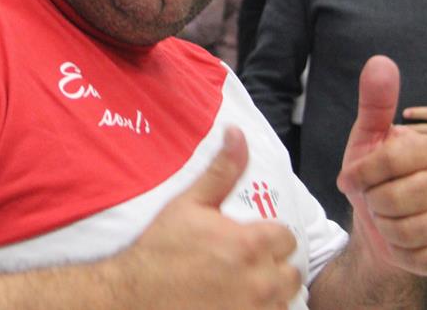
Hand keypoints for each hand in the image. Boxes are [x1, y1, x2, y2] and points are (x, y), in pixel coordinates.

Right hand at [120, 127, 300, 308]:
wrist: (135, 293)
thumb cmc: (161, 248)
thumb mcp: (190, 203)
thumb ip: (222, 170)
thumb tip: (237, 134)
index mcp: (251, 244)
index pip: (286, 238)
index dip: (268, 236)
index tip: (248, 240)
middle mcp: (260, 281)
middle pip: (291, 273)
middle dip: (272, 267)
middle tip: (244, 266)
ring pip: (282, 301)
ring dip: (267, 294)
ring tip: (240, 288)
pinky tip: (233, 303)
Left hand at [337, 56, 426, 276]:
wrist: (381, 223)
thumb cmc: (373, 177)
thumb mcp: (366, 139)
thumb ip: (374, 102)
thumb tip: (380, 61)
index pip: (386, 162)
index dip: (359, 174)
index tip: (353, 178)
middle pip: (392, 199)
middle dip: (371, 203)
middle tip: (375, 199)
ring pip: (403, 231)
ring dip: (383, 228)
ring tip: (386, 217)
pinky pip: (415, 257)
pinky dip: (398, 252)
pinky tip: (401, 240)